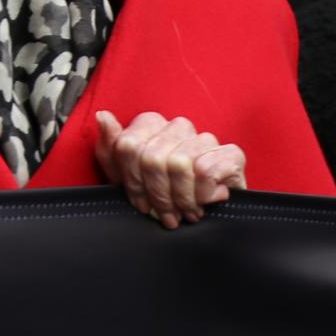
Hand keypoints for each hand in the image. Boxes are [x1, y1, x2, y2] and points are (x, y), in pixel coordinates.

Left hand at [95, 110, 246, 228]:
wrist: (201, 219)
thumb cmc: (159, 196)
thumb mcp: (124, 178)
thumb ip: (110, 148)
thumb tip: (103, 116)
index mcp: (150, 125)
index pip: (129, 146)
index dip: (133, 183)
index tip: (142, 204)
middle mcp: (178, 126)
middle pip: (153, 158)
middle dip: (158, 195)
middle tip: (167, 215)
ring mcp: (205, 138)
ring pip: (180, 163)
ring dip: (181, 198)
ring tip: (185, 213)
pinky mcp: (232, 154)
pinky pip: (207, 169)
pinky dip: (202, 194)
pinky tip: (203, 204)